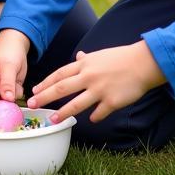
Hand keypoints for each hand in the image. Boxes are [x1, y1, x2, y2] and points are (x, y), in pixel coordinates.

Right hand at [0, 29, 29, 102]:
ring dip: (14, 95)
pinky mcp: (10, 88)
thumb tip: (7, 99)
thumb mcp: (8, 66)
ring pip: (9, 101)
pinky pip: (15, 96)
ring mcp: (1, 88)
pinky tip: (18, 82)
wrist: (15, 44)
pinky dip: (19, 92)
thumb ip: (7, 83)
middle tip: (12, 88)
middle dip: (8, 100)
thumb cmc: (8, 51)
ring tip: (15, 81)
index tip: (4, 103)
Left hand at [27, 41, 166, 123]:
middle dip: (45, 97)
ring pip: (77, 103)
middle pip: (62, 88)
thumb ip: (86, 59)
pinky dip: (94, 117)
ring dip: (63, 112)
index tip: (34, 91)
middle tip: (32, 104)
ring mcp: (100, 89)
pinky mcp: (112, 101)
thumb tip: (78, 55)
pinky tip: (90, 120)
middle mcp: (89, 76)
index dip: (45, 83)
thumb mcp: (100, 55)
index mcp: (84, 64)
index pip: (59, 74)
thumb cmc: (120, 58)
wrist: (142, 63)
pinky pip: (99, 112)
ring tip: (53, 119)